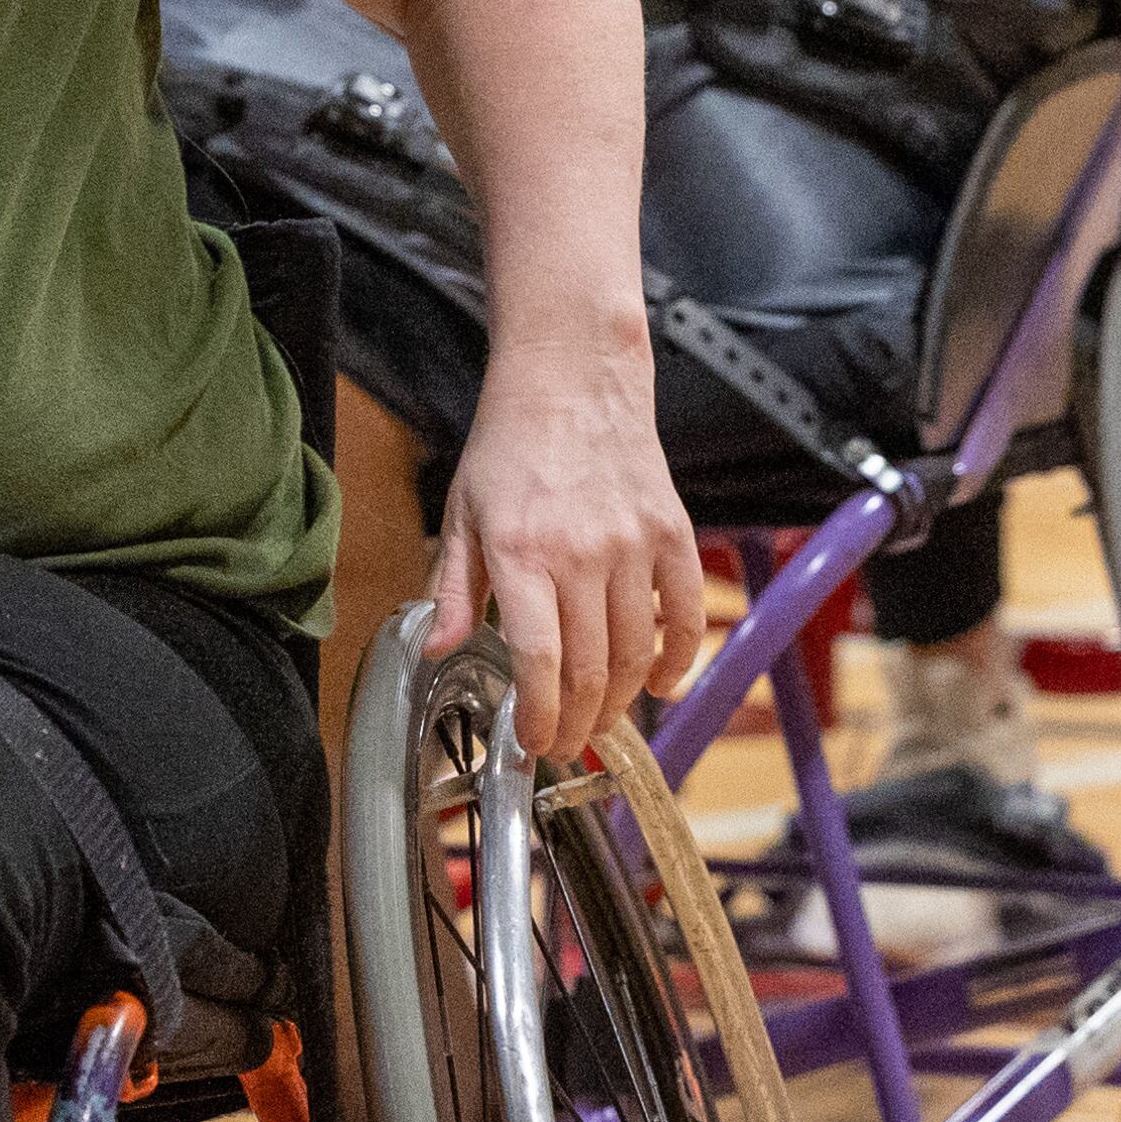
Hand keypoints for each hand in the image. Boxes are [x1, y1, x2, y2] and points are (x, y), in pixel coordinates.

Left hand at [426, 332, 707, 762]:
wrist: (572, 377)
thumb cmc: (511, 444)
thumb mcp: (462, 513)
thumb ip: (450, 588)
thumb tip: (436, 650)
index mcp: (521, 553)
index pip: (538, 661)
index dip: (538, 717)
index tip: (531, 743)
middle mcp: (581, 554)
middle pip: (589, 671)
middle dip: (575, 725)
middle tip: (563, 744)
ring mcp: (632, 544)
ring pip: (636, 653)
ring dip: (619, 702)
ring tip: (599, 720)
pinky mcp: (670, 532)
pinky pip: (684, 612)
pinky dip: (677, 658)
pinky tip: (659, 682)